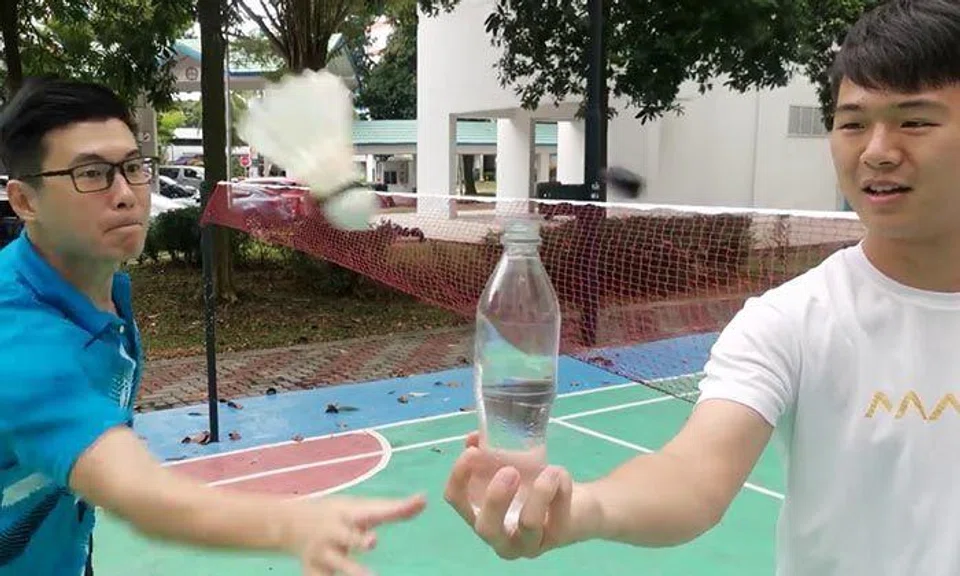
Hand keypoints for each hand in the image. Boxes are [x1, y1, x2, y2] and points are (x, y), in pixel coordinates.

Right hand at [276, 493, 425, 575]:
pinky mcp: (313, 571)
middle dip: (358, 540)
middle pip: (348, 537)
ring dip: (352, 570)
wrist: (291, 524)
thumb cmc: (339, 516)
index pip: (370, 512)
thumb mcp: (363, 508)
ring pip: (337, 563)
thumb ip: (394, 509)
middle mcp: (334, 532)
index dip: (388, 513)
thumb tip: (425, 500)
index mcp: (349, 514)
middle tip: (372, 542)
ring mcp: (322, 553)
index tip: (390, 525)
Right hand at [444, 432, 598, 559]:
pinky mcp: (557, 538)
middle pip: (485, 528)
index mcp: (480, 515)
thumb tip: (475, 438)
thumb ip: (488, 453)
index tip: (471, 452)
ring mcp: (529, 543)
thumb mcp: (510, 465)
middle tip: (510, 470)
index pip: (456, 501)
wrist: (573, 504)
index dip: (458, 477)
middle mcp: (500, 537)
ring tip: (550, 470)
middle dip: (495, 498)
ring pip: (528, 524)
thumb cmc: (532, 484)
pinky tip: (560, 473)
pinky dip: (561, 487)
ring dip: (540, 490)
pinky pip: (558, 514)